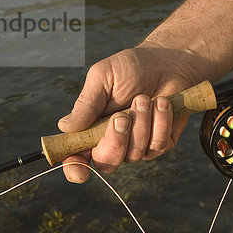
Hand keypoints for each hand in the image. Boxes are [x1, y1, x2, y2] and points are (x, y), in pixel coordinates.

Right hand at [58, 44, 203, 181]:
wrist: (167, 61)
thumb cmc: (131, 68)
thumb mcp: (103, 77)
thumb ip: (86, 103)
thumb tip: (65, 126)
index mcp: (91, 130)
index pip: (78, 159)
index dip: (76, 169)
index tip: (79, 171)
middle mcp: (113, 143)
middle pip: (107, 163)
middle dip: (116, 141)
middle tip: (123, 115)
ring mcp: (137, 147)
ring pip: (135, 154)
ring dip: (141, 124)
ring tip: (144, 98)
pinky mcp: (160, 144)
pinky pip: (158, 145)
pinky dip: (160, 121)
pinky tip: (162, 103)